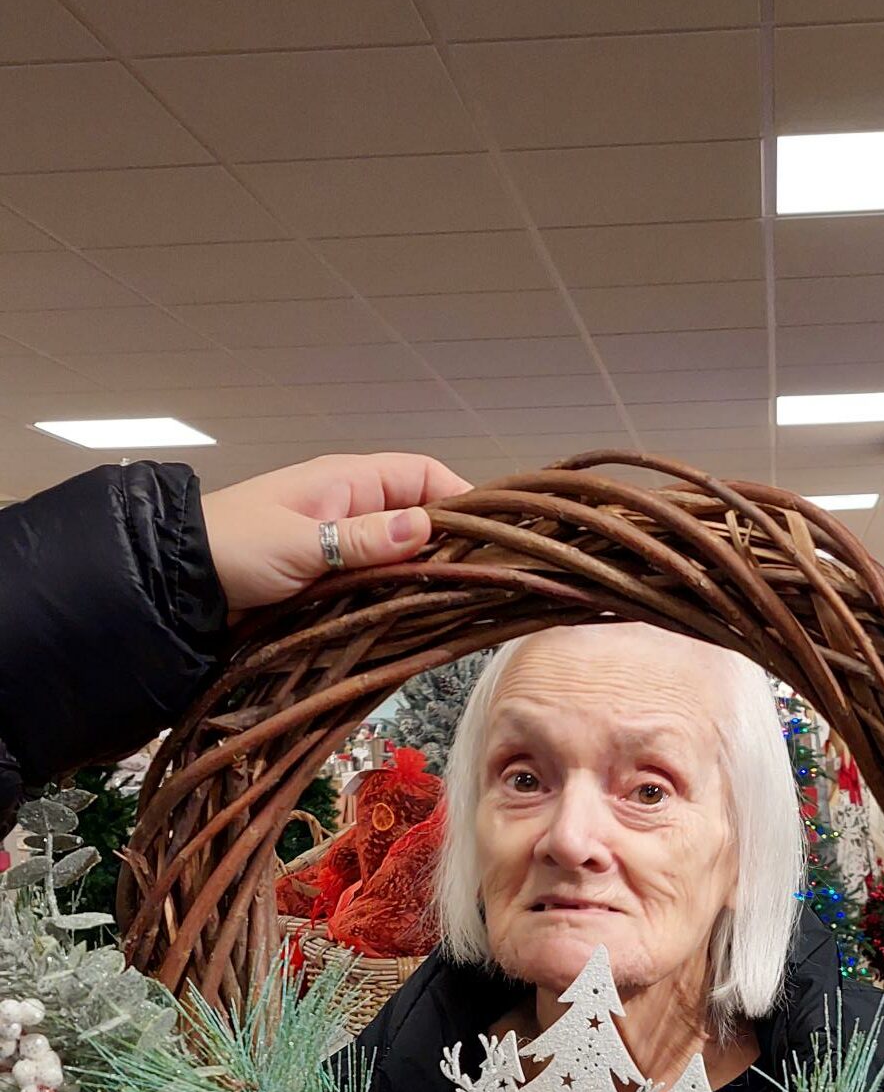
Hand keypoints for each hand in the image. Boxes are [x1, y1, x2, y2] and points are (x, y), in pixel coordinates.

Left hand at [201, 453, 472, 613]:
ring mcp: (346, 543)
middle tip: (483, 581)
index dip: (463, 500)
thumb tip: (429, 528)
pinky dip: (400, 594)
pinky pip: (381, 580)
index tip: (493, 537)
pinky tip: (418, 616)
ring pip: (404, 554)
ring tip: (460, 602)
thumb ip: (364, 539)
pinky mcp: (335, 578)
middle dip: (451, 544)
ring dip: (425, 574)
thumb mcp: (302, 543)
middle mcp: (354, 506)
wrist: (182, 581)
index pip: (425, 475)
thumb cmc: (236, 548)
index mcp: (349, 480)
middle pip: (422, 517)